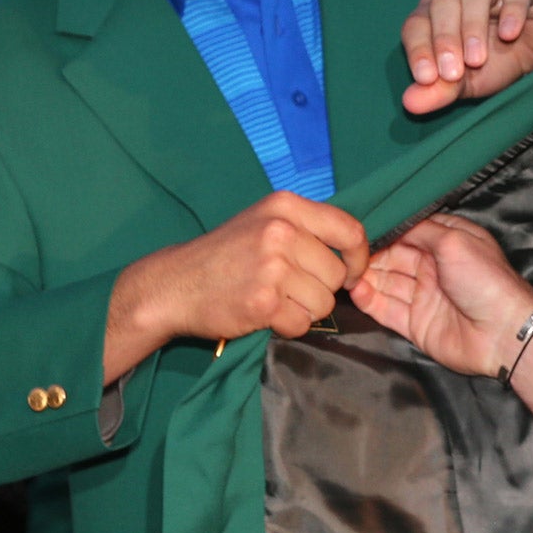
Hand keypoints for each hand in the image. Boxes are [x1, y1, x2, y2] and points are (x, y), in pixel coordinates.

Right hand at [106, 192, 368, 380]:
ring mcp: (271, 267)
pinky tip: (266, 314)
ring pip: (323, 302)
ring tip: (276, 299)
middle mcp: (281, 231)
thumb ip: (308, 228)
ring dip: (305, 309)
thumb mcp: (265, 221)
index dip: (358, 257)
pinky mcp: (262, 302)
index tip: (351, 272)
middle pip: (337, 274)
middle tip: (291, 288)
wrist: (175, 284)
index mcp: (286, 206)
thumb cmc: (226, 254)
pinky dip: (288, 326)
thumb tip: (357, 248)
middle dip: (322, 289)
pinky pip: (301, 323)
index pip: (350, 231)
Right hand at [352, 215, 532, 377]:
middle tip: (344, 252)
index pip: (408, 232)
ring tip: (342, 270)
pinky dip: (369, 300)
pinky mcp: (415, 323)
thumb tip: (395, 223)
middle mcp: (433, 268)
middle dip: (370, 254)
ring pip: (386, 282)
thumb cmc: (484, 280)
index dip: (385, 230)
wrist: (501, 332)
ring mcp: (423, 296)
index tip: (358, 227)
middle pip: (393, 257)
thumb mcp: (455, 241)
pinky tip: (354, 289)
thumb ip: (422, 230)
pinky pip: (386, 309)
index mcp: (447, 244)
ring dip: (365, 276)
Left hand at [401, 0, 532, 114]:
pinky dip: (510, 12)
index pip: (416, 23)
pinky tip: (510, 35)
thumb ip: (440, 91)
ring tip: (478, 59)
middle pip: (442, 2)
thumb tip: (410, 103)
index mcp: (437, 14)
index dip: (418, 48)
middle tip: (454, 73)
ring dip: (472, 26)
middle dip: (444, 39)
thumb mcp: (468, 84)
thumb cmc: (500, 64)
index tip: (427, 78)